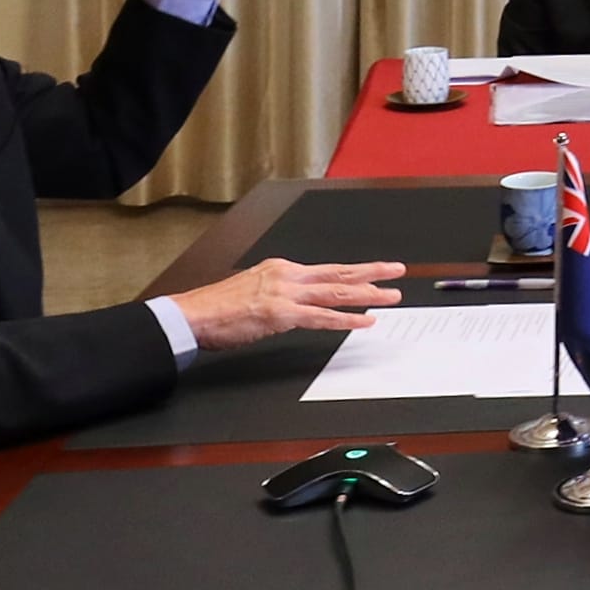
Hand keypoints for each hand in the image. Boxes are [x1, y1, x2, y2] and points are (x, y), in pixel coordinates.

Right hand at [166, 258, 401, 350]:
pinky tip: (364, 321)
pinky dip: (346, 319)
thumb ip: (279, 293)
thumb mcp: (253, 289)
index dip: (353, 272)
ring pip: (336, 291)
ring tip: (390, 296)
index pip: (326, 270)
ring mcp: (286, 293)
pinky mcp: (281, 314)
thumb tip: (297, 304)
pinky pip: (321, 317)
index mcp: (281, 268)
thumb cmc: (216, 308)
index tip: (373, 272)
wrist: (192, 315)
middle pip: (338, 272)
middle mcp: (288, 275)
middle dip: (372, 271)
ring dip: (367, 294)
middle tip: (397, 271)